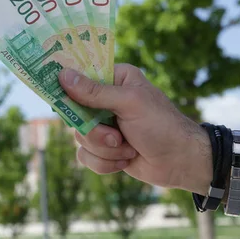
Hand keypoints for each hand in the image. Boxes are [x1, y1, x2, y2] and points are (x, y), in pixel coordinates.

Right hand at [58, 64, 211, 194]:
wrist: (181, 162)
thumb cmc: (161, 126)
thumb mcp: (129, 103)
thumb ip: (95, 92)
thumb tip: (63, 75)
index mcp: (115, 79)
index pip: (80, 76)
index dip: (68, 87)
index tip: (58, 94)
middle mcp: (106, 100)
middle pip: (74, 112)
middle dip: (95, 131)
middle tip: (115, 136)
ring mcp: (104, 125)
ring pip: (79, 137)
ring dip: (104, 149)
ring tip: (128, 149)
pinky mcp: (104, 149)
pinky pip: (84, 156)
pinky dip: (105, 163)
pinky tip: (126, 160)